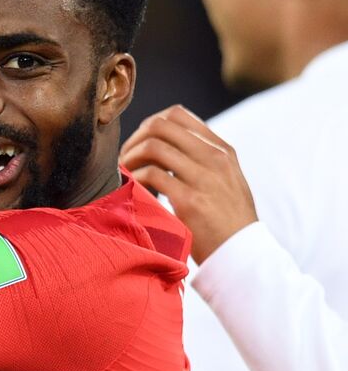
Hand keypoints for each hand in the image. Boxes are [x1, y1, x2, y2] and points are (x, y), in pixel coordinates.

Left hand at [120, 105, 257, 262]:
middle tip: (125, 159)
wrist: (244, 256)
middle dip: (134, 139)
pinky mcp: (190, 201)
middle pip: (160, 125)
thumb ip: (202, 160)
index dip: (149, 124)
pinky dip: (135, 179)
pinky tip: (134, 191)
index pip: (178, 115)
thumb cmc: (228, 221)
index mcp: (222, 150)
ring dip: (130, 158)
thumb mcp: (226, 180)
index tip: (140, 145)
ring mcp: (204, 178)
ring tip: (125, 174)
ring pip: (153, 146)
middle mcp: (215, 159)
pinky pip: (151, 175)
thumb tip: (163, 144)